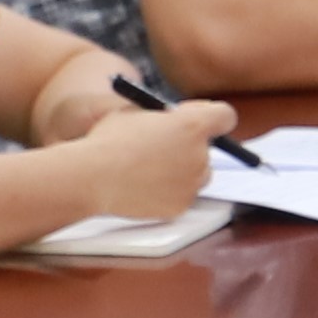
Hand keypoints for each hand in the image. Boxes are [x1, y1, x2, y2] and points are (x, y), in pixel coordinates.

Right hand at [64, 98, 239, 219]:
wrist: (92, 176)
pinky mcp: (182, 206)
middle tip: (164, 146)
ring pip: (198, 174)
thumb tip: (178, 118)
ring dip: (183, 170)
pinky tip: (145, 186)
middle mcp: (200, 154)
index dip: (213, 117)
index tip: (199, 120)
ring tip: (149, 169)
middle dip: (191, 146)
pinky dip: (170, 191)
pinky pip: (183, 195)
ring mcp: (193, 183)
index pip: (225, 116)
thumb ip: (166, 115)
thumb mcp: (138, 111)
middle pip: (209, 148)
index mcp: (193, 125)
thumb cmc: (109, 140)